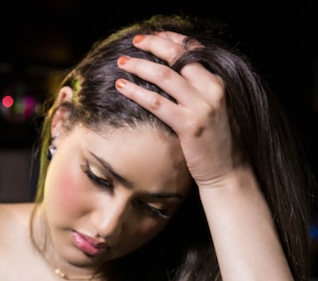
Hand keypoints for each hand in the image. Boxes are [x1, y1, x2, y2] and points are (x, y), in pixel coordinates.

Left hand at [116, 32, 246, 188]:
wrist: (230, 173)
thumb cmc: (222, 145)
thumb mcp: (220, 110)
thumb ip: (203, 91)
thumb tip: (181, 78)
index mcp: (221, 81)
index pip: (195, 49)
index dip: (172, 38)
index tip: (155, 35)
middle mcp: (213, 89)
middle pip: (177, 55)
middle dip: (153, 43)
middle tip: (134, 41)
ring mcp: (202, 106)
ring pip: (164, 76)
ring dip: (139, 65)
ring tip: (122, 63)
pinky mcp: (189, 125)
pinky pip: (156, 103)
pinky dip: (136, 92)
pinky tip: (122, 87)